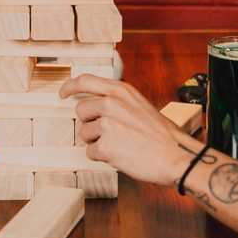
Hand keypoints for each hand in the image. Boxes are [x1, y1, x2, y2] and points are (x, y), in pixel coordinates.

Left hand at [60, 74, 192, 186]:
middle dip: (90, 123)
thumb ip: (118, 102)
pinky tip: (120, 155)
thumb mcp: (140, 105)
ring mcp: (106, 124)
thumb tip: (95, 107)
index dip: (70, 86)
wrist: (174, 155)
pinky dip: (103, 157)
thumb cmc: (161, 135)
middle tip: (109, 133)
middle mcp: (111, 103)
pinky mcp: (104, 145)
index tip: (63, 93)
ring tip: (120, 145)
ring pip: (84, 134)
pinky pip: (91, 152)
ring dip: (97, 142)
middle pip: (81, 111)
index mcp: (121, 91)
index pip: (85, 81)